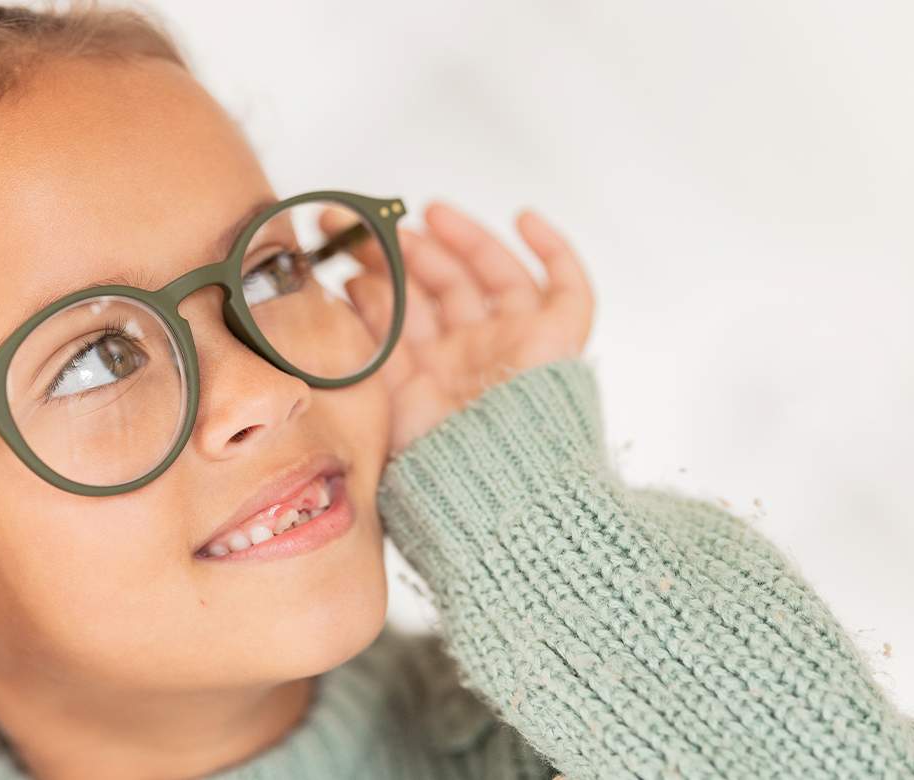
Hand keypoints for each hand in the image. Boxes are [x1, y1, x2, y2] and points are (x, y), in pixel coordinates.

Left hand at [366, 204, 594, 451]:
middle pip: (445, 287)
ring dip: (465, 239)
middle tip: (373, 222)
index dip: (379, 277)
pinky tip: (523, 218)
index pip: (406, 311)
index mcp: (431, 375)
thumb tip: (353, 283)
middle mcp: (473, 357)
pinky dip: (554, 250)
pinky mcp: (559, 342)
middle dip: (409, 251)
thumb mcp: (388, 396)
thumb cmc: (438, 464)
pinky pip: (568, 288)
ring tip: (429, 214)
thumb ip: (373, 343)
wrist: (495, 493)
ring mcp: (516, 345)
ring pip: (495, 276)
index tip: (345, 246)